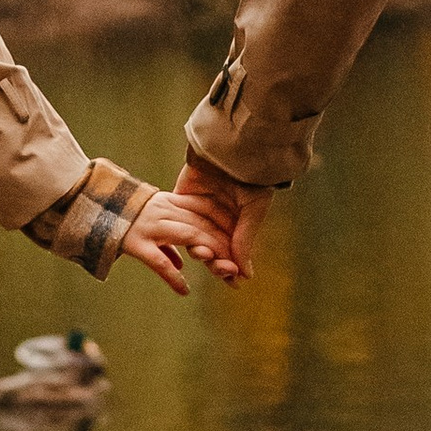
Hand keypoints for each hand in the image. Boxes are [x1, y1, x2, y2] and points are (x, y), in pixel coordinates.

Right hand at [121, 185, 243, 293]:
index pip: (208, 212)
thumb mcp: (149, 218)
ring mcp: (150, 227)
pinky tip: (184, 290)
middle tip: (240, 269)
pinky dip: (174, 277)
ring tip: (224, 274)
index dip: (227, 229)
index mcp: (170, 202)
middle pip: (204, 226)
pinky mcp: (135, 243)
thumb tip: (181, 264)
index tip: (242, 247)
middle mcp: (164, 211)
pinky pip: (159, 261)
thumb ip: (168, 238)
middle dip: (225, 247)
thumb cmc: (120, 216)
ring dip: (211, 256)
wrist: (89, 206)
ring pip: (190, 238)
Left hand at [174, 153, 276, 281]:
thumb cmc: (251, 178)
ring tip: (205, 255)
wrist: (232, 147)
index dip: (231, 268)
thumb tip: (245, 275)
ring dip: (200, 251)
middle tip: (221, 270)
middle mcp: (216, 220)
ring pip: (194, 239)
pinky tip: (184, 244)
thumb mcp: (253, 210)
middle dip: (216, 263)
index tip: (234, 282)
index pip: (231, 252)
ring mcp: (197, 210)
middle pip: (212, 250)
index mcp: (236, 223)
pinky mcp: (181, 199)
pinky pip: (178, 221)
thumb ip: (244, 241)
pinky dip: (180, 233)